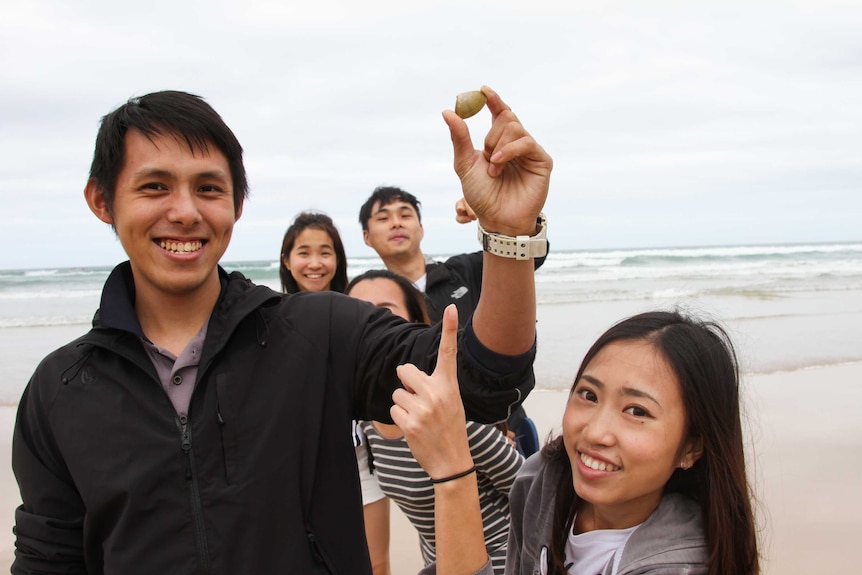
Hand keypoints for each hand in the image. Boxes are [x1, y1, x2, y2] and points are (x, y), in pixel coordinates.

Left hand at [390, 306, 472, 479]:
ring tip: (420, 418)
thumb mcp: (452, 401)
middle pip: (405, 370)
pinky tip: (414, 428)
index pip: (449, 353)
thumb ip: (435, 384)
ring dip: (403, 405)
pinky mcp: (409, 423)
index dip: (450, 329)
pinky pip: (393, 409)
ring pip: (397, 393)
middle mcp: (436, 393)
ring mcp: (422, 408)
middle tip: (419, 399)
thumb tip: (406, 372)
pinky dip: (400, 419)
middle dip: (407, 382)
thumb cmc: (450, 428)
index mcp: (449, 385)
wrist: (452, 462)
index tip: (451, 308)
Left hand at [443, 85, 552, 236]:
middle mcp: (516, 144)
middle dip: (491, 135)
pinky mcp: (542, 161)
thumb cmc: (482, 195)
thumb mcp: (465, 164)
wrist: (497, 219)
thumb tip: (447, 111)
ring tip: (493, 169)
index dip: (493, 100)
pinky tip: (498, 164)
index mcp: (499, 142)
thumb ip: (459, 138)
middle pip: (506, 118)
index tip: (483, 90)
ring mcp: (530, 152)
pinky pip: (526, 142)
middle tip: (485, 155)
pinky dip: (509, 150)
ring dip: (498, 147)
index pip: (500, 113)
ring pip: (515, 128)